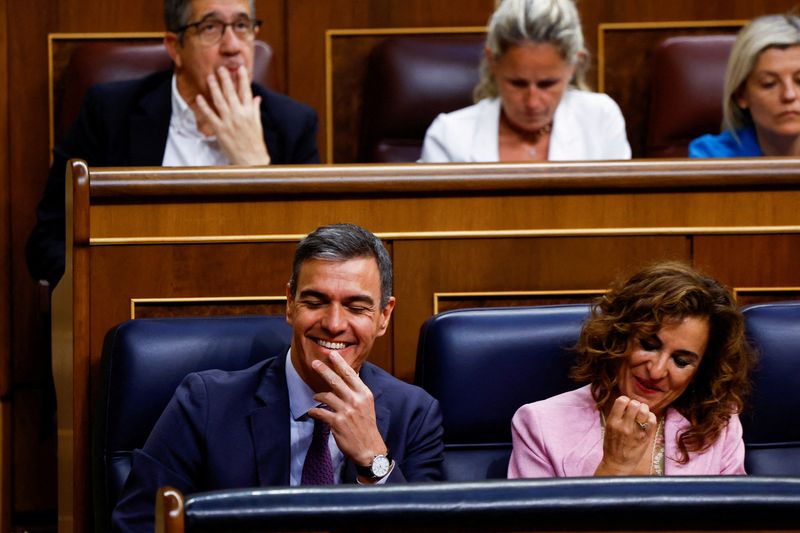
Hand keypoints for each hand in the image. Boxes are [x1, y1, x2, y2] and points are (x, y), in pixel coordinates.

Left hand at [195, 65, 270, 164]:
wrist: (251, 160)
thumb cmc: (255, 143)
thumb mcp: (257, 124)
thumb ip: (255, 109)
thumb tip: (257, 98)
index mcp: (250, 112)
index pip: (246, 91)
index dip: (242, 79)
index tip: (239, 68)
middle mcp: (239, 115)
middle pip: (231, 93)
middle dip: (226, 79)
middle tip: (221, 68)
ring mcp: (229, 122)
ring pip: (220, 101)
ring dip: (214, 88)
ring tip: (210, 77)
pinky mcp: (220, 130)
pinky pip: (210, 115)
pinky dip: (204, 106)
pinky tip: (200, 97)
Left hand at [308, 351, 387, 481]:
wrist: (369, 448)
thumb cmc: (367, 425)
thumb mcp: (367, 405)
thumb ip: (357, 391)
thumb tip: (348, 376)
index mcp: (364, 394)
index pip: (351, 374)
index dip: (340, 363)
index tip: (332, 354)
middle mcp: (356, 400)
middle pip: (336, 381)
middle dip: (324, 370)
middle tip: (314, 363)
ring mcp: (346, 411)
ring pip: (326, 396)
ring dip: (318, 396)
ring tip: (315, 397)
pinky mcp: (337, 423)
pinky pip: (321, 413)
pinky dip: (314, 412)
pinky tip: (312, 412)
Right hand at [594, 396, 656, 475]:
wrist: (617, 464)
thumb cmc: (612, 446)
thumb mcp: (608, 428)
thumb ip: (616, 416)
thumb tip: (627, 403)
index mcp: (613, 422)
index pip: (621, 401)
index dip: (626, 400)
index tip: (626, 405)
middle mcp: (624, 426)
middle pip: (634, 404)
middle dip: (636, 404)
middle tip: (636, 410)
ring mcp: (635, 432)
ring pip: (644, 411)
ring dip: (644, 410)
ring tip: (642, 414)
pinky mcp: (645, 438)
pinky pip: (652, 421)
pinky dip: (651, 417)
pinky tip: (647, 420)